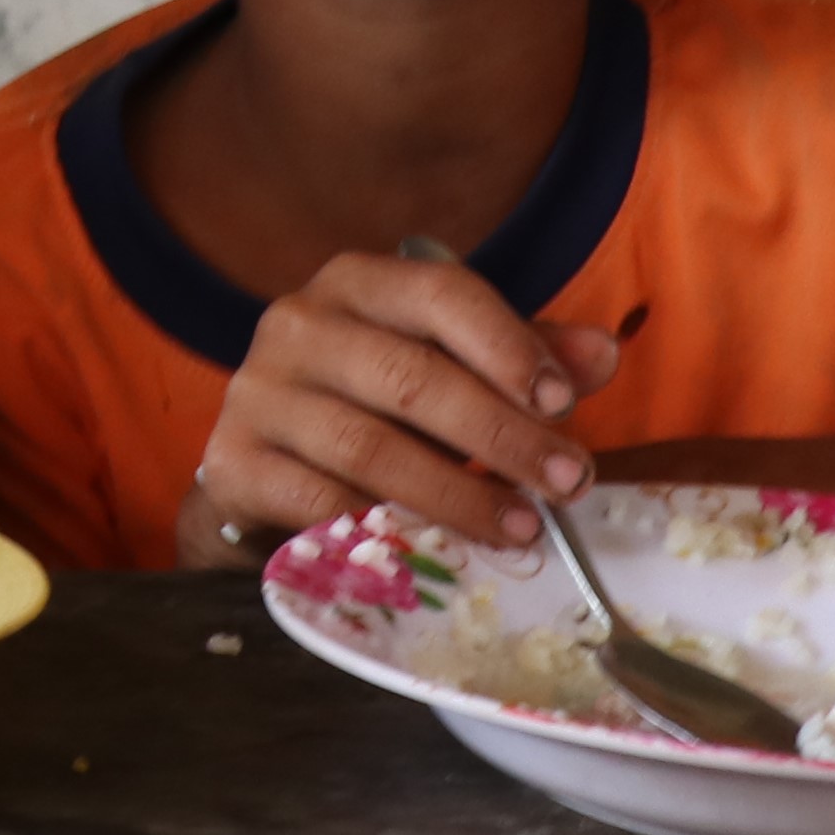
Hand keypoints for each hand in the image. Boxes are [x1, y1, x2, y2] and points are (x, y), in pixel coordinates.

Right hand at [179, 250, 622, 562]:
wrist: (264, 466)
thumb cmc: (374, 406)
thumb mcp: (448, 368)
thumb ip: (520, 358)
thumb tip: (603, 353)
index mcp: (357, 284)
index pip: (439, 292)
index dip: (507, 345)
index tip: (564, 403)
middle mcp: (296, 324)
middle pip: (410, 376)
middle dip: (501, 435)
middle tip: (568, 483)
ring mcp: (256, 393)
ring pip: (369, 446)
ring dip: (457, 494)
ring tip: (520, 529)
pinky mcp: (231, 463)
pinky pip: (319, 503)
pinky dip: (384, 529)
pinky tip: (434, 550)